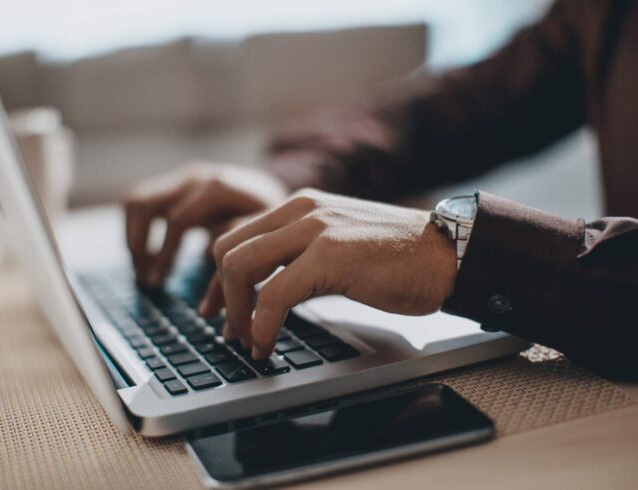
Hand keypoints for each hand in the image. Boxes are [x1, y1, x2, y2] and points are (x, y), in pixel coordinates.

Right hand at [124, 163, 287, 285]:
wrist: (272, 193)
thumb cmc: (272, 223)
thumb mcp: (265, 244)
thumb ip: (238, 268)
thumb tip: (208, 310)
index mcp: (222, 189)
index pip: (182, 221)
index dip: (167, 256)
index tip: (160, 286)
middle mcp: (198, 178)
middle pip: (149, 206)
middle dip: (142, 247)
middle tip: (147, 281)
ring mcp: (182, 177)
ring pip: (136, 202)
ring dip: (133, 239)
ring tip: (143, 273)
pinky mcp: (173, 183)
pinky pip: (137, 202)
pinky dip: (134, 230)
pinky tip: (146, 258)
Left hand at [200, 189, 457, 357]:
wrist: (447, 254)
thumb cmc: (398, 258)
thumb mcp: (338, 244)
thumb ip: (301, 254)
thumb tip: (267, 289)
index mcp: (300, 206)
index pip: (236, 236)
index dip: (218, 278)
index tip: (215, 309)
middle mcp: (300, 210)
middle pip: (226, 248)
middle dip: (219, 295)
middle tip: (228, 330)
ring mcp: (314, 230)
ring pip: (240, 266)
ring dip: (235, 312)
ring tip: (246, 341)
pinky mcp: (329, 256)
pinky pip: (273, 294)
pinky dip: (261, 325)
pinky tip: (266, 345)